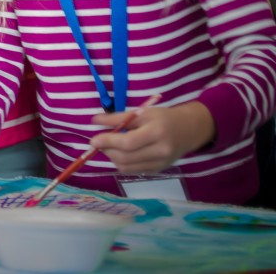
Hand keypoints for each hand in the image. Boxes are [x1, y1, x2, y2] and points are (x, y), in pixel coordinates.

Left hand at [90, 101, 215, 173]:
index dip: (109, 142)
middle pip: (126, 157)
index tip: (94, 140)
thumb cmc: (164, 118)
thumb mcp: (143, 113)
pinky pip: (133, 171)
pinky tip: (121, 153)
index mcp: (157, 133)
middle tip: (98, 142)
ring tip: (109, 146)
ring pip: (127, 167)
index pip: (129, 142)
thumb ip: (119, 118)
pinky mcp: (158, 171)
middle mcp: (160, 151)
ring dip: (112, 158)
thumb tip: (95, 121)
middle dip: (107, 150)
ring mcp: (160, 164)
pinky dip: (122, 163)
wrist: (190, 131)